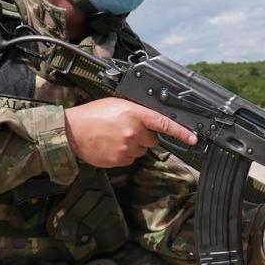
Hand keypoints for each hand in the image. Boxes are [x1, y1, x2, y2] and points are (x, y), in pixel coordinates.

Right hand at [64, 97, 196, 167]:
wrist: (70, 132)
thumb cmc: (92, 115)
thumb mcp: (116, 104)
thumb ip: (136, 111)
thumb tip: (152, 119)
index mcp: (134, 114)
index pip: (164, 123)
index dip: (181, 132)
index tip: (193, 138)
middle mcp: (133, 132)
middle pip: (153, 139)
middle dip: (144, 135)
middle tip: (126, 128)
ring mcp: (127, 148)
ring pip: (142, 150)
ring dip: (134, 145)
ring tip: (115, 136)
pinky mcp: (120, 160)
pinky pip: (131, 159)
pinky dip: (124, 154)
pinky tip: (111, 145)